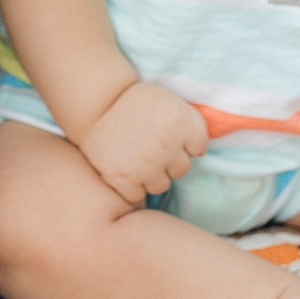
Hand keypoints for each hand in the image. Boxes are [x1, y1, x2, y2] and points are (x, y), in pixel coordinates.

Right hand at [79, 81, 207, 203]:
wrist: (99, 103)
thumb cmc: (137, 102)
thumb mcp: (172, 102)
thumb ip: (193, 124)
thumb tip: (199, 153)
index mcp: (180, 123)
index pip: (199, 149)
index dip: (185, 144)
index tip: (171, 137)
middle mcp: (166, 146)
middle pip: (181, 170)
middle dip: (170, 162)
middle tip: (152, 149)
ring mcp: (145, 165)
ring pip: (161, 186)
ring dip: (152, 177)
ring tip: (139, 161)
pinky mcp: (122, 178)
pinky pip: (137, 196)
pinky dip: (132, 187)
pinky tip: (127, 171)